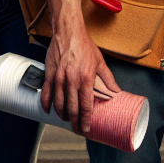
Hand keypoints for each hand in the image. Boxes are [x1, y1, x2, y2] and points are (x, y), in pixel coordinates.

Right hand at [40, 20, 119, 134]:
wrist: (68, 33)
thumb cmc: (84, 46)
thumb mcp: (99, 62)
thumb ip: (108, 79)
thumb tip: (116, 91)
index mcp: (85, 79)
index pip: (86, 106)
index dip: (86, 120)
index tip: (86, 129)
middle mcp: (71, 81)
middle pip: (71, 108)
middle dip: (74, 122)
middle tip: (77, 129)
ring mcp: (58, 79)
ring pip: (58, 104)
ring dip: (62, 115)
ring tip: (67, 119)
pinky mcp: (49, 75)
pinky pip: (46, 94)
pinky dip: (47, 105)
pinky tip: (50, 110)